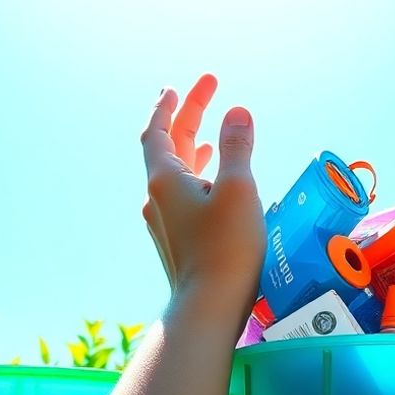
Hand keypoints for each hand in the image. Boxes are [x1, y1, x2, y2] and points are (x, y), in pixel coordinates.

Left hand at [140, 74, 263, 318]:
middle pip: (169, 149)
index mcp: (165, 181)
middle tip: (208, 92)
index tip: (178, 86)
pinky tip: (216, 187)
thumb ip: (237, 148)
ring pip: (177, 175)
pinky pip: (184, 197)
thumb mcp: (237, 190)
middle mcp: (157, 199)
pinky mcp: (178, 242)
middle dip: (188, 119)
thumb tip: (237, 113)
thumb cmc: (225, 248)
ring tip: (211, 138)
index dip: (169, 105)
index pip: (159, 131)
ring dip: (193, 150)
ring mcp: (165, 223)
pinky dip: (199, 179)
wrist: (207, 307)